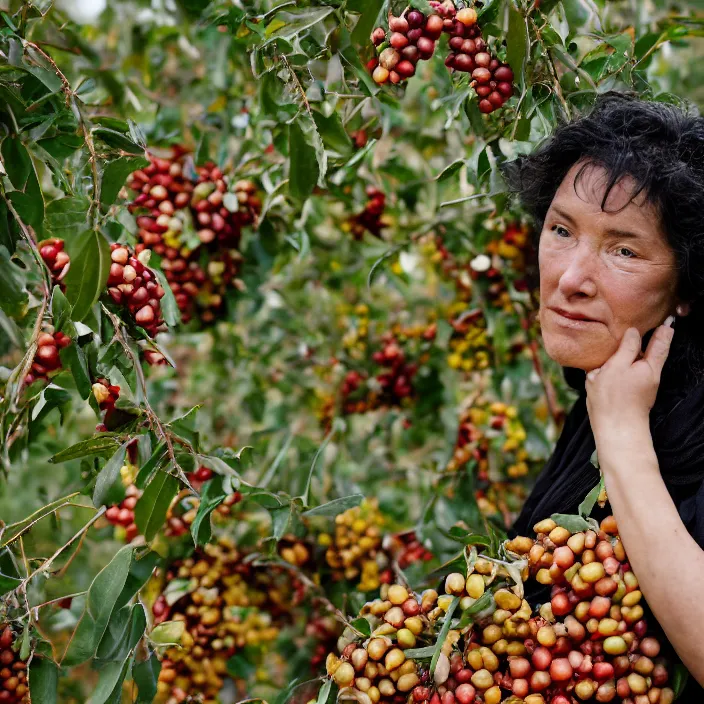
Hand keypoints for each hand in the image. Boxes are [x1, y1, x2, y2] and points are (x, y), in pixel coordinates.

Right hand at [585, 320, 673, 440]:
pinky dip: (623, 364)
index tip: (666, 319)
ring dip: (633, 351)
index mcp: (649, 366)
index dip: (663, 330)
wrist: (615, 429)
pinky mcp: (629, 393)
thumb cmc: (614, 399)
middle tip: (650, 324)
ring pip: (637, 362)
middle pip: (651, 351)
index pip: (661, 343)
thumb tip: (634, 332)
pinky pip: (628, 372)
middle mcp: (648, 375)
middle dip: (649, 338)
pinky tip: (610, 362)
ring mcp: (639, 385)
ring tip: (625, 339)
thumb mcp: (616, 367)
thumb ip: (627, 348)